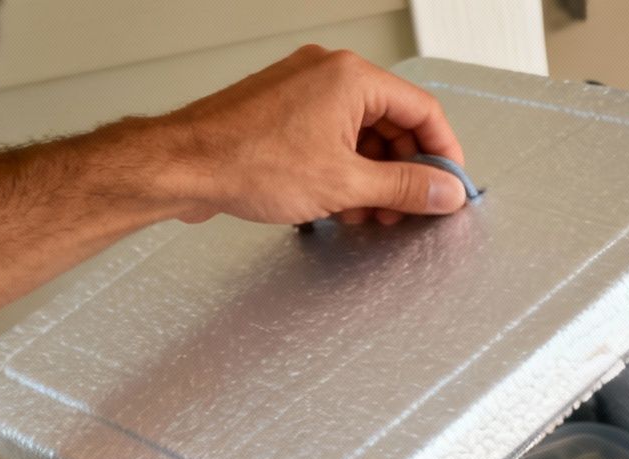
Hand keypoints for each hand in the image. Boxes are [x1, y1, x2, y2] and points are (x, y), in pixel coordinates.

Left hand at [147, 46, 467, 226]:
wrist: (181, 166)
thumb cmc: (247, 160)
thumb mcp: (345, 184)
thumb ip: (404, 188)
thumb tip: (444, 191)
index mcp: (351, 78)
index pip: (423, 110)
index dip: (443, 153)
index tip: (448, 187)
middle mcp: (328, 75)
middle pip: (393, 123)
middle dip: (404, 171)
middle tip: (407, 209)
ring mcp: (303, 91)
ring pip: (362, 134)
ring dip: (373, 177)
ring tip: (370, 213)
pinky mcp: (283, 112)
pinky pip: (332, 137)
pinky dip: (345, 170)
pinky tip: (341, 203)